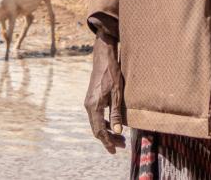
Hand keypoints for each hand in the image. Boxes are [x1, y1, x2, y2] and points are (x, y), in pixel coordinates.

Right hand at [84, 34, 125, 153]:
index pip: (99, 131)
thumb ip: (116, 114)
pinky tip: (113, 125)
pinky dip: (104, 123)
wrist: (103, 58)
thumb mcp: (117, 95)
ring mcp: (89, 102)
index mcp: (94, 106)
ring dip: (107, 132)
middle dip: (108, 139)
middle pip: (97, 129)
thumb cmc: (112, 74)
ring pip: (96, 123)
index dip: (107, 142)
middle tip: (121, 146)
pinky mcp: (92, 99)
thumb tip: (118, 132)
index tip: (114, 151)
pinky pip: (96, 116)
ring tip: (120, 138)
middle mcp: (89, 106)